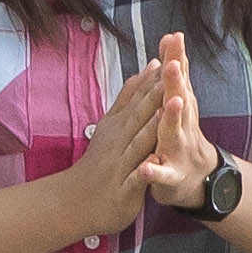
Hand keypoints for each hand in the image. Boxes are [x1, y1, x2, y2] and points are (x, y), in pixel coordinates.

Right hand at [73, 40, 203, 244]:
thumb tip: (143, 70)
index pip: (139, 97)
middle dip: (157, 89)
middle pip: (140, 112)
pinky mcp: (124, 188)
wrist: (77, 201)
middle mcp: (119, 140)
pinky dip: (146, 169)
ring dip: (154, 122)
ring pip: (139, 141)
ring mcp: (120, 163)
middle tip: (174, 65)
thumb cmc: (100, 163)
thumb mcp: (111, 125)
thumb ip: (127, 98)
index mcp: (119, 126)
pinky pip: (137, 177)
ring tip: (172, 102)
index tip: (171, 51)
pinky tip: (156, 161)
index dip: (155, 75)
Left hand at [133, 31, 219, 218]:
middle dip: (176, 82)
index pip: (179, 78)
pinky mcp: (172, 175)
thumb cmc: (182, 134)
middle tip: (173, 63)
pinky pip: (163, 173)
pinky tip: (146, 168)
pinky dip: (155, 171)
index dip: (176, 57)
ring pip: (174, 132)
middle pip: (179, 99)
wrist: (196, 178)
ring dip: (173, 118)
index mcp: (180, 106)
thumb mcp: (179, 101)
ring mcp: (178, 149)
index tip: (173, 36)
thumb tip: (172, 37)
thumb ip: (175, 73)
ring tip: (172, 103)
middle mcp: (182, 125)